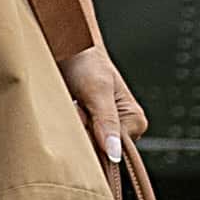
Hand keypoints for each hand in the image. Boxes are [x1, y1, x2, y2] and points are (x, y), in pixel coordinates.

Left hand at [63, 40, 145, 167]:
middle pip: (97, 149)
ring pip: (83, 144)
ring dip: (70, 127)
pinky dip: (64, 125)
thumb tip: (115, 153)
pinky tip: (66, 108)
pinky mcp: (85, 128)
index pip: (111, 150)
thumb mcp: (97, 90)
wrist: (66, 46)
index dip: (92, 136)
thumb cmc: (86, 62)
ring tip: (71, 104)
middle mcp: (121, 129)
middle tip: (76, 106)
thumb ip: (107, 121)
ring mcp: (102, 129)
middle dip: (81, 132)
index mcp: (135, 122)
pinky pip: (73, 137)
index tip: (84, 113)